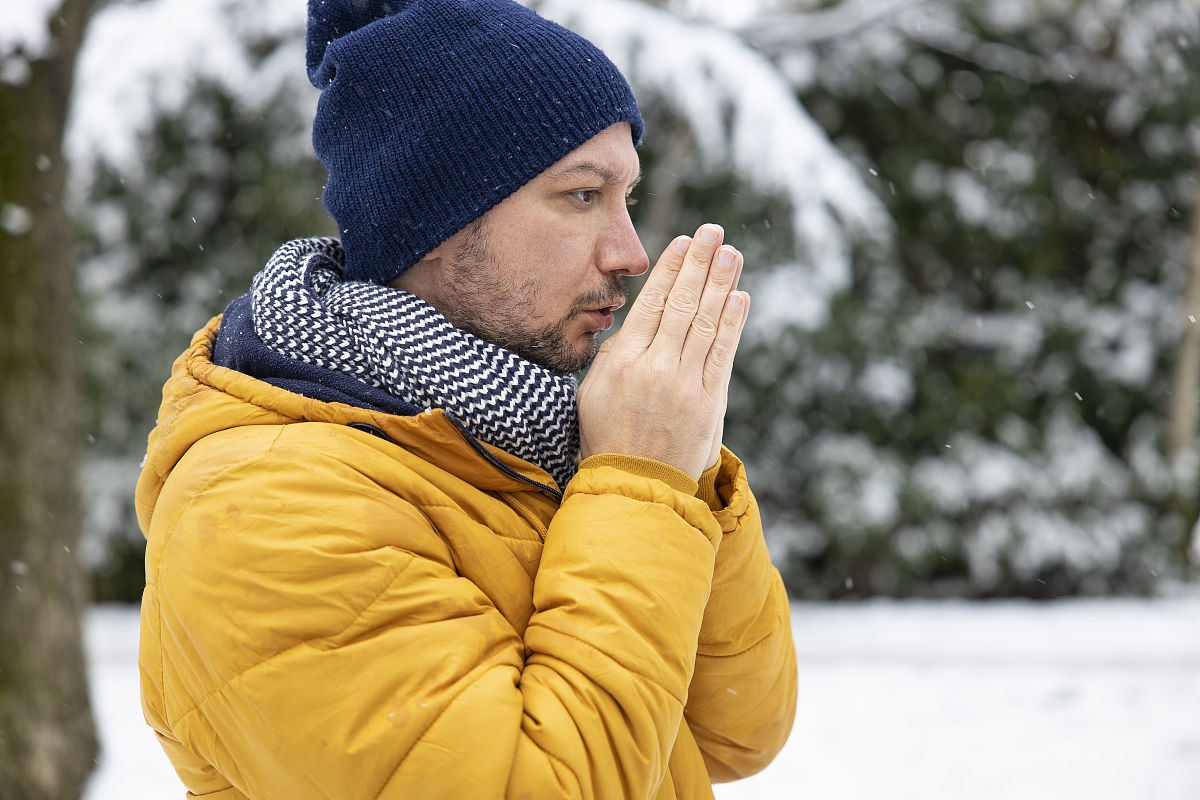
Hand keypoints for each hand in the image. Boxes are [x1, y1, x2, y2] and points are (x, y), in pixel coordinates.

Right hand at [578, 223, 749, 478]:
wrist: (633, 486)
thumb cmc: (606, 437)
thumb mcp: (592, 391)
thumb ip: (615, 355)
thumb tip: (637, 324)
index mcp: (622, 361)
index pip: (652, 303)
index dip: (670, 269)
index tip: (683, 242)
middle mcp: (655, 367)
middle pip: (682, 304)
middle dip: (700, 263)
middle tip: (713, 231)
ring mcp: (684, 384)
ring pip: (706, 323)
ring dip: (721, 284)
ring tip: (731, 253)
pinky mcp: (708, 403)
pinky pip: (722, 354)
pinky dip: (732, 324)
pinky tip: (739, 297)